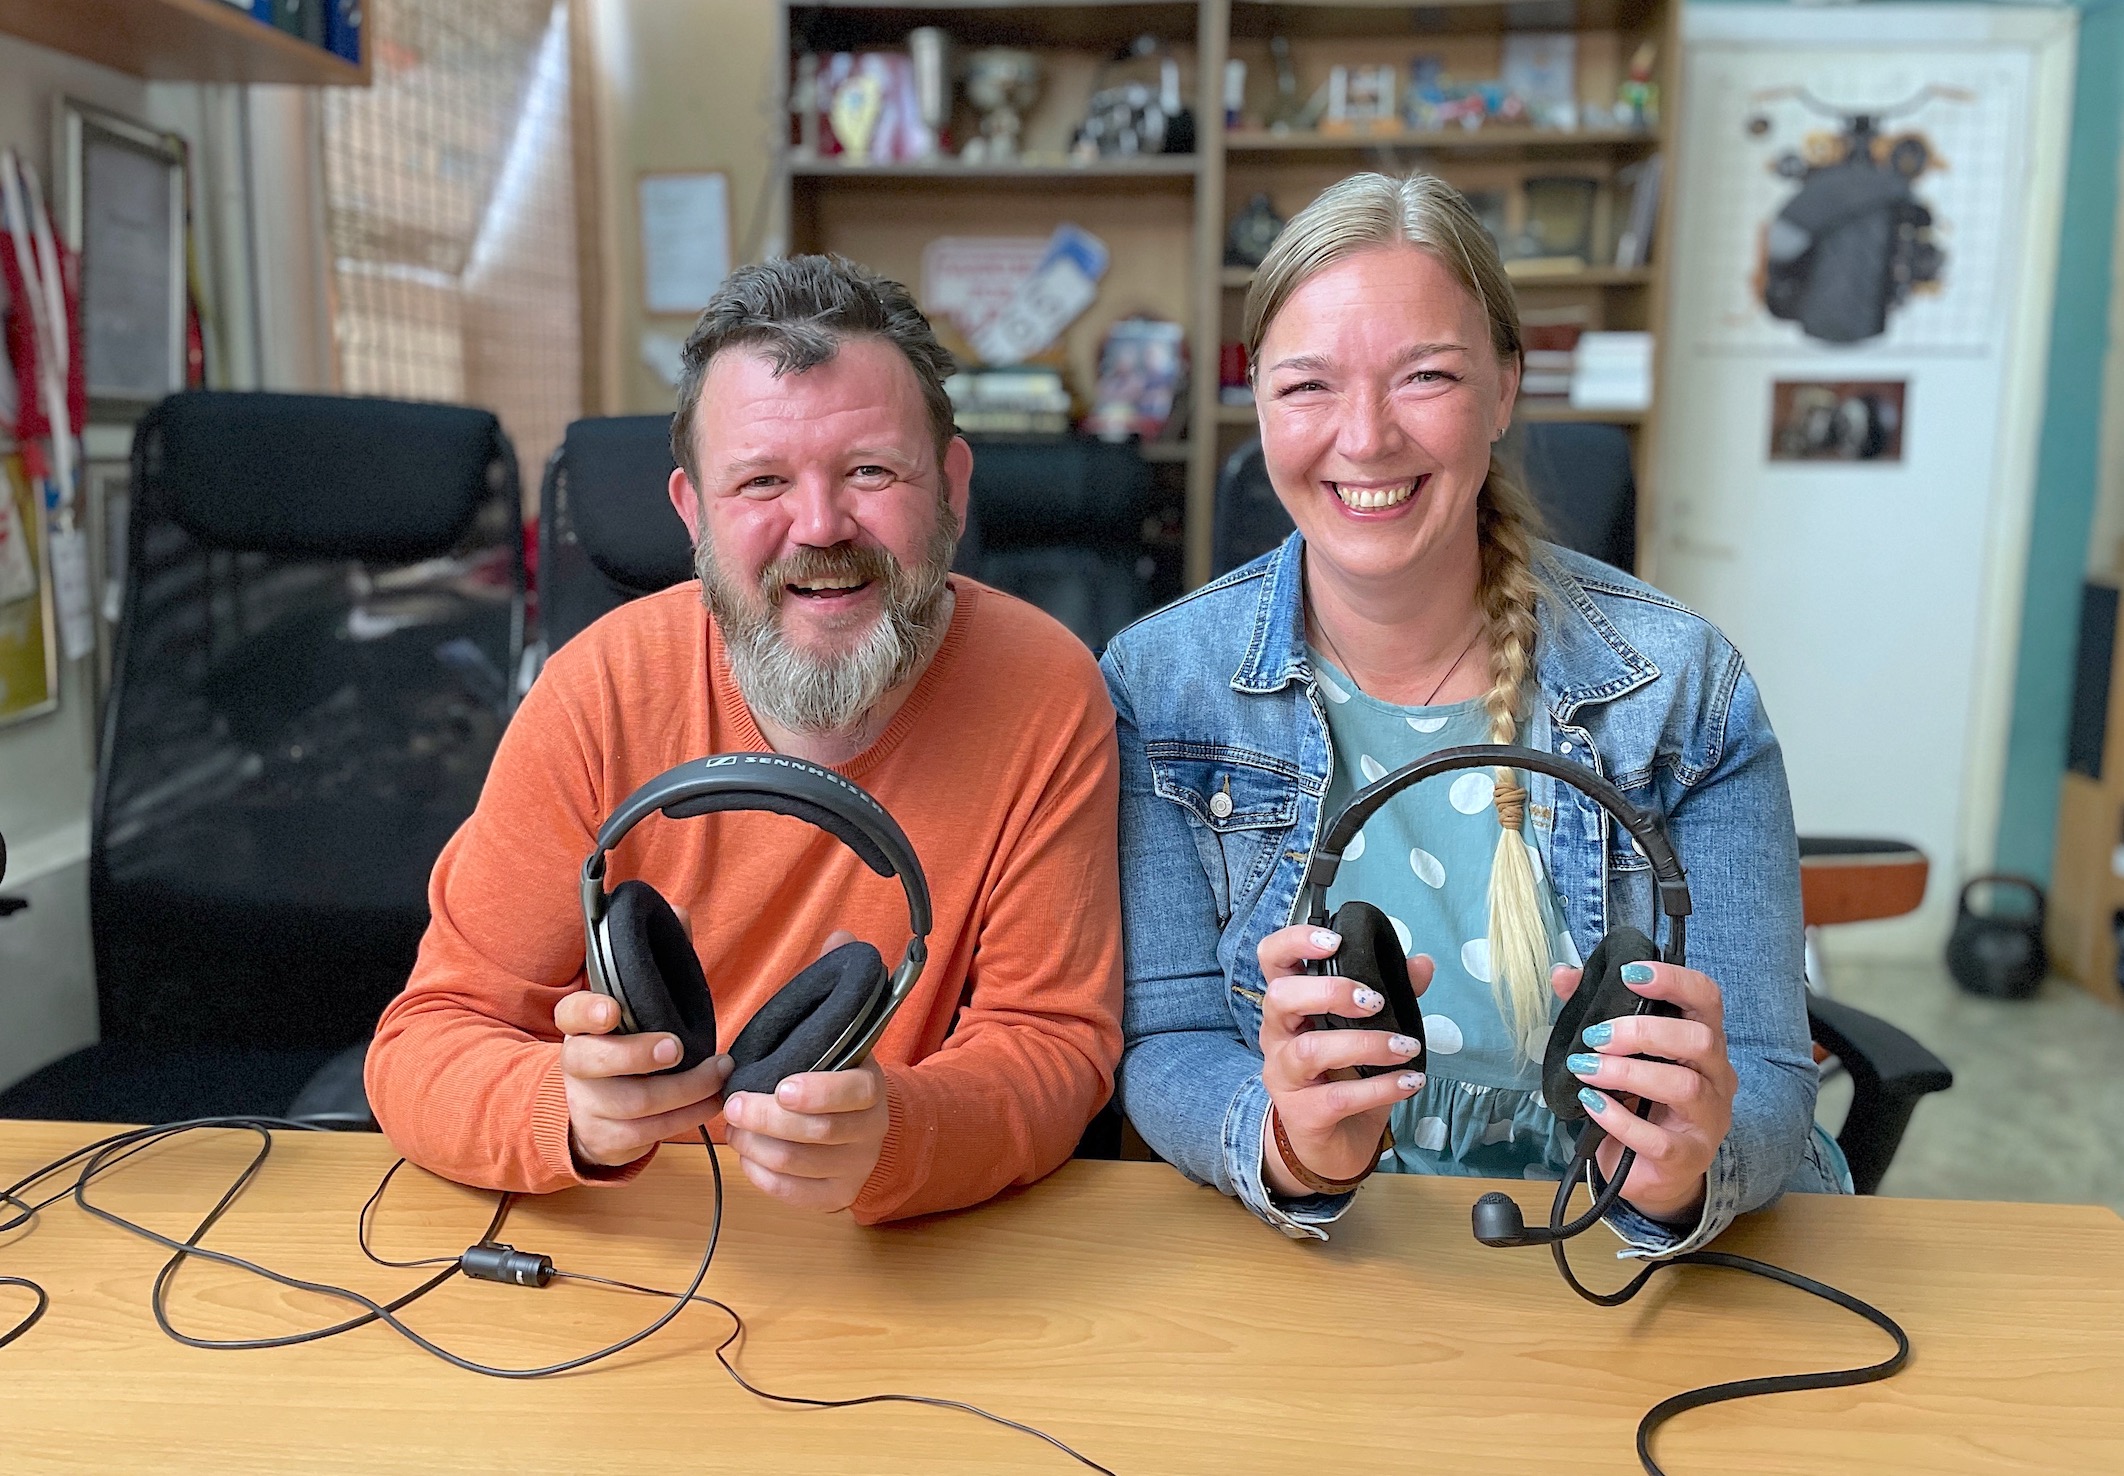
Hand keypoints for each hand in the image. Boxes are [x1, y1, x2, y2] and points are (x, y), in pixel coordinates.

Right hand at [556, 987, 729, 1171]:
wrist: (598, 1117)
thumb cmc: (626, 1058)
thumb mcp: (626, 1030)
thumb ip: (642, 1012)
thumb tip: (690, 997)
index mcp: (581, 1029)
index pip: (572, 1012)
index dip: (590, 1012)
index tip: (613, 1011)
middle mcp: (575, 1066)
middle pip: (594, 1060)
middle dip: (638, 1054)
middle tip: (677, 1047)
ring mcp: (586, 1105)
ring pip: (634, 1101)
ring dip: (688, 1087)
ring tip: (719, 1072)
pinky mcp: (605, 1138)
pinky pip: (651, 1131)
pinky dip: (690, 1114)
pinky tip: (712, 1100)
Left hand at [722, 930, 892, 1212]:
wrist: (871, 1133)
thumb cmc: (840, 1073)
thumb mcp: (842, 1031)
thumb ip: (837, 985)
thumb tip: (840, 934)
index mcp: (872, 1086)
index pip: (854, 1093)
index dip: (818, 1092)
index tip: (781, 1086)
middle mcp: (868, 1131)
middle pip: (816, 1133)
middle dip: (767, 1118)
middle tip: (733, 1104)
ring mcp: (852, 1167)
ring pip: (797, 1164)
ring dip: (756, 1144)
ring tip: (733, 1125)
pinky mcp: (833, 1196)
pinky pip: (790, 1192)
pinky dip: (760, 1173)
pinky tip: (747, 1151)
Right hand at [1255, 924, 1432, 1195]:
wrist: (1328, 1146)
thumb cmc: (1342, 1077)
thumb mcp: (1365, 1032)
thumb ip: (1392, 995)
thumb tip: (1422, 964)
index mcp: (1290, 1007)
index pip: (1272, 960)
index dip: (1295, 942)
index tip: (1335, 940)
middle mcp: (1277, 1037)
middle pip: (1280, 998)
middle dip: (1329, 991)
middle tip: (1373, 1001)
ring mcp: (1285, 1077)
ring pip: (1309, 1051)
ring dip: (1364, 1044)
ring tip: (1407, 1047)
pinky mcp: (1302, 1115)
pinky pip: (1339, 1097)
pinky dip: (1381, 1087)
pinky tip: (1411, 1081)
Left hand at [1550, 959, 1736, 1223]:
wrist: (1651, 1170)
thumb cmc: (1639, 1100)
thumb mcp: (1620, 1054)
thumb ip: (1596, 1010)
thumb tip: (1563, 975)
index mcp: (1703, 1040)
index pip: (1707, 998)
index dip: (1673, 980)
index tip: (1630, 973)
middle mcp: (1717, 1076)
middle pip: (1699, 1040)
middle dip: (1642, 1031)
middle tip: (1595, 1038)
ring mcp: (1708, 1119)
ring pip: (1683, 1085)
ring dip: (1626, 1072)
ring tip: (1586, 1069)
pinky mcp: (1688, 1157)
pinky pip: (1658, 1139)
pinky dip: (1619, 1119)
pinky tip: (1592, 1105)